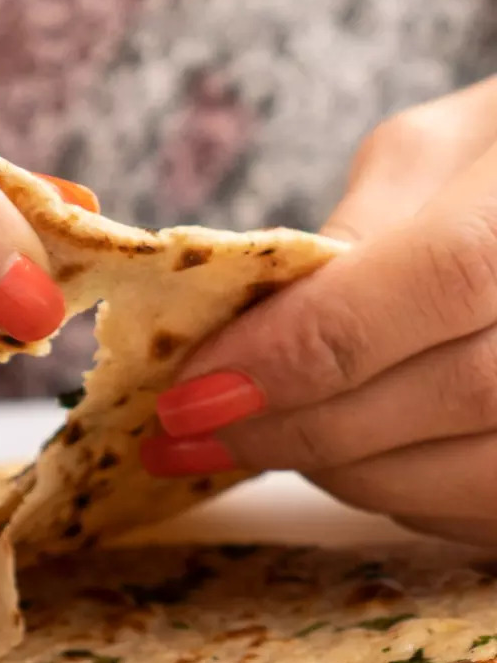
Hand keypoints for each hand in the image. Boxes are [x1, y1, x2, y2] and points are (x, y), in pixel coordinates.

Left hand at [142, 78, 496, 544]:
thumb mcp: (433, 151)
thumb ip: (357, 230)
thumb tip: (263, 331)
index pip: (439, 280)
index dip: (307, 346)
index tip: (194, 388)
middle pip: (454, 393)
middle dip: (303, 423)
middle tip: (197, 429)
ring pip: (472, 474)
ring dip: (344, 471)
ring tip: (262, 438)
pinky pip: (485, 512)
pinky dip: (401, 494)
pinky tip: (349, 455)